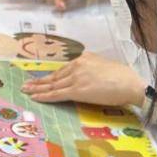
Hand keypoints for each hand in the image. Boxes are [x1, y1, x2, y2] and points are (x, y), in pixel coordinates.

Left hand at [26, 52, 146, 107]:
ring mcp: (76, 78)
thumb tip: (89, 77)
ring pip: (52, 84)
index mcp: (84, 58)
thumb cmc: (124, 78)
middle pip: (55, 76)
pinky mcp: (77, 90)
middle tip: (26, 84)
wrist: (130, 83)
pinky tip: (35, 97)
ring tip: (25, 91)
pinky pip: (56, 94)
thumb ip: (93, 69)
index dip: (51, 76)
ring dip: (37, 88)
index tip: (42, 78)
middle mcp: (77, 65)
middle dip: (39, 81)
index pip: (64, 69)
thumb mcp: (105, 66)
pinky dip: (44, 96)